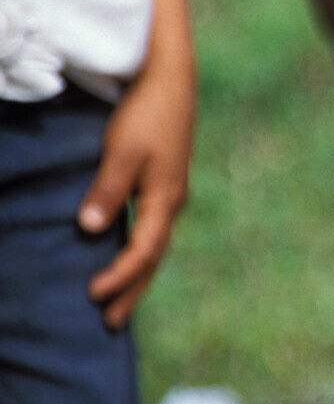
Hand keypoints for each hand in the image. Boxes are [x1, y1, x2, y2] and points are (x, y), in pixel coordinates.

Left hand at [78, 65, 193, 328]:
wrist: (172, 80)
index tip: (93, 294)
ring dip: (137, 276)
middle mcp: (172, 203)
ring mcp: (170, 194)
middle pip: (154, 259)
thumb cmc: (146, 114)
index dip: (120, 276)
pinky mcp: (163, 184)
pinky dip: (140, 252)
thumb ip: (108, 190)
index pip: (143, 252)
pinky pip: (152, 230)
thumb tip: (91, 229)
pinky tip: (127, 255)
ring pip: (155, 246)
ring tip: (120, 301)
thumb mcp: (123, 151)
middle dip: (133, 291)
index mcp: (165, 199)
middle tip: (111, 323)